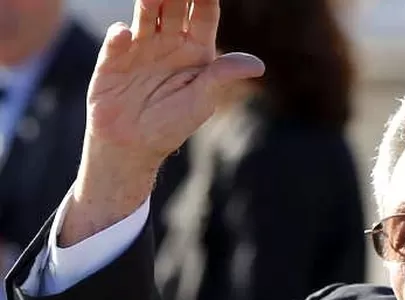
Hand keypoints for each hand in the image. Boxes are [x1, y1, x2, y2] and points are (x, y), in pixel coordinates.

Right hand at [61, 0, 263, 245]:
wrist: (132, 147)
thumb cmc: (172, 124)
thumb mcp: (202, 100)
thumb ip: (223, 75)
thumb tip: (258, 65)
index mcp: (195, 51)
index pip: (203, 15)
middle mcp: (168, 43)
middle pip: (174, 8)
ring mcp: (140, 47)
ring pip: (145, 15)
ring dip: (148, 2)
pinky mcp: (112, 59)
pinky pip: (116, 41)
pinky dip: (119, 36)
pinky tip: (125, 34)